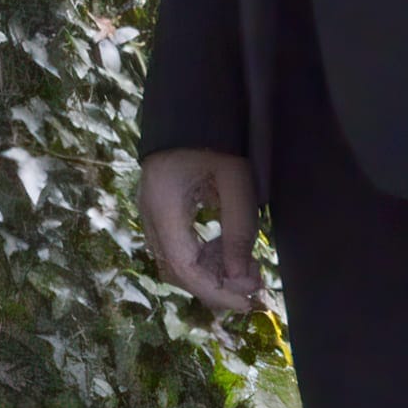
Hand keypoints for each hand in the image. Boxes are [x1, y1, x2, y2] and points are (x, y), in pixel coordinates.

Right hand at [138, 146, 266, 319]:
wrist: (192, 105)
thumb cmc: (217, 137)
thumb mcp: (237, 181)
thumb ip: (239, 231)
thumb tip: (240, 279)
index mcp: (164, 208)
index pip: (185, 268)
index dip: (217, 291)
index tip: (248, 301)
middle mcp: (150, 215)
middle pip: (178, 270)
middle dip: (217, 284)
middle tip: (256, 284)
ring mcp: (152, 212)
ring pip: (178, 261)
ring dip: (213, 272)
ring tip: (250, 268)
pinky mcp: (161, 209)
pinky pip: (179, 246)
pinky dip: (206, 256)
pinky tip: (232, 252)